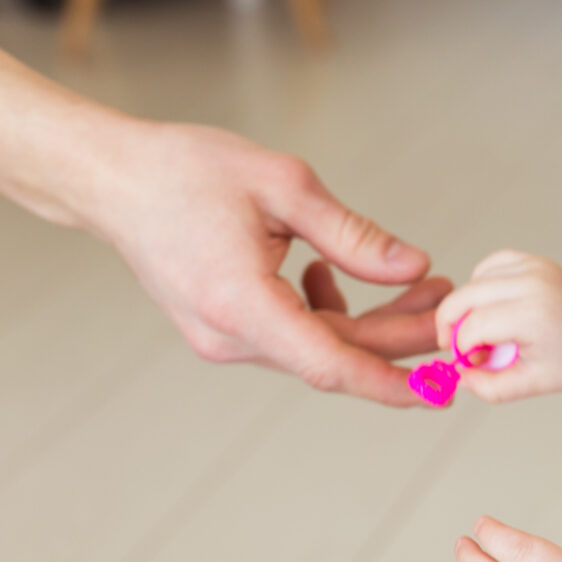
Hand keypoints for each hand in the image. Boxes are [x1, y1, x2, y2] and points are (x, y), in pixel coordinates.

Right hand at [88, 120, 450, 403]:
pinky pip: (288, 334)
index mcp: (241, 304)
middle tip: (448, 303)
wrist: (112, 178)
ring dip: (367, 320)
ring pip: (315, 344)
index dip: (391, 382)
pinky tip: (332, 272)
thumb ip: (354, 237)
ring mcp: (220, 337)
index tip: (440, 391)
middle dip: (399, 334)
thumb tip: (414, 268)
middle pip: (333, 354)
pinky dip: (325, 312)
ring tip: (415, 284)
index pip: (330, 364)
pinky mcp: (219, 327)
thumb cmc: (187, 170)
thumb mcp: (284, 187)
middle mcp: (227, 335)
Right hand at [433, 251, 561, 401]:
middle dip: (451, 323)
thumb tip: (456, 376)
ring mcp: (535, 267)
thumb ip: (491, 387)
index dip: (460, 347)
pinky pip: (490, 267)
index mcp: (535, 314)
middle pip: (466, 296)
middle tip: (458, 348)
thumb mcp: (532, 385)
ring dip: (467, 307)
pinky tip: (491, 309)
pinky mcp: (534, 261)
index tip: (468, 363)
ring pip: (474, 281)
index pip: (474, 326)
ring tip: (484, 333)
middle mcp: (534, 283)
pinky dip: (481, 287)